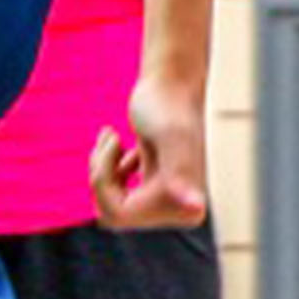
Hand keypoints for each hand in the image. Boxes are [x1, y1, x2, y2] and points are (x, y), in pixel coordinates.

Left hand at [92, 78, 208, 231]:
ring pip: (108, 202)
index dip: (104, 182)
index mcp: (186, 208)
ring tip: (113, 136)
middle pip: (111, 214)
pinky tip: (118, 138)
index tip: (114, 143)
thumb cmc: (169, 106)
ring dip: (102, 167)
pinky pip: (113, 191)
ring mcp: (164, 198)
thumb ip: (181, 173)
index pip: (119, 216)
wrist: (170, 81)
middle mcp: (180, 209)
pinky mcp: (151, 185)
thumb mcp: (172, 138)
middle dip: (102, 176)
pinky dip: (108, 164)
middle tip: (112, 140)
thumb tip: (196, 208)